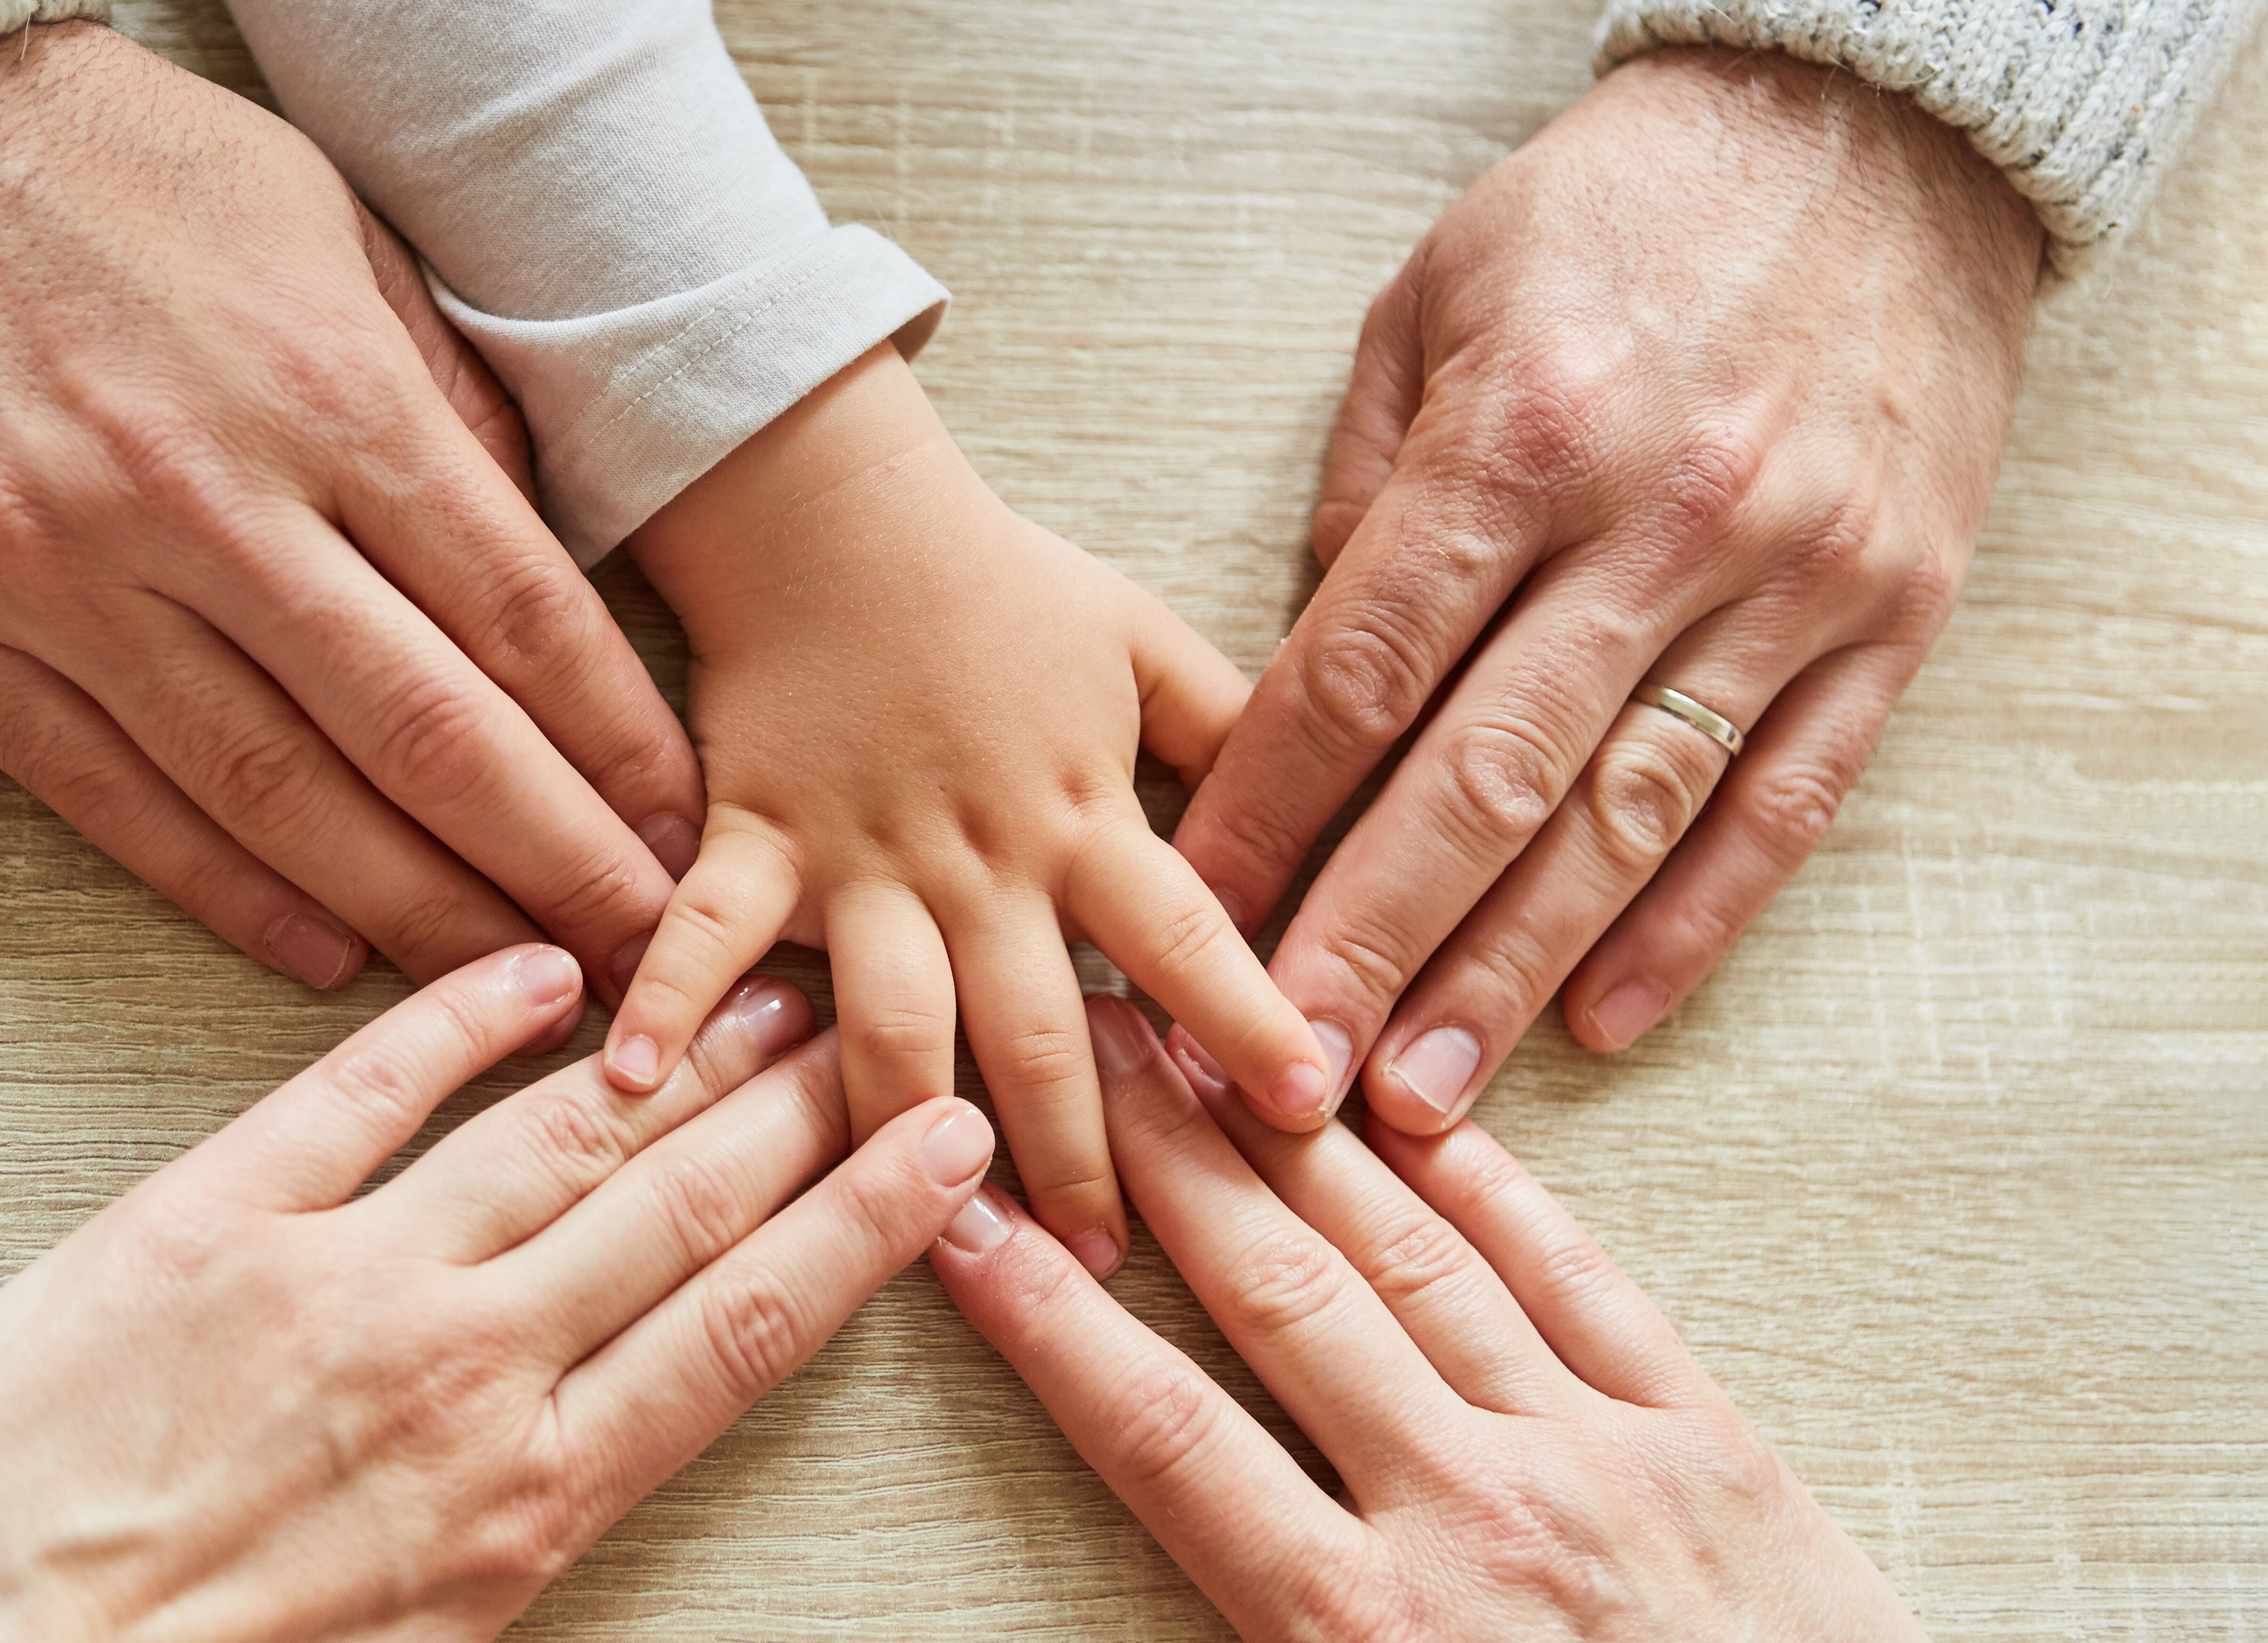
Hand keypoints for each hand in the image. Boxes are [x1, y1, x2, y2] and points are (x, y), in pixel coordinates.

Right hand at [0, 23, 703, 1003]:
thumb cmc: (117, 169)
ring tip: (514, 985)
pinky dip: (224, 893)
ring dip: (412, 911)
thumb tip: (539, 565)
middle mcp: (200, 497)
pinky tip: (326, 958)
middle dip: (553, 866)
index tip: (687, 833)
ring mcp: (57, 572)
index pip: (519, 615)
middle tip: (640, 962)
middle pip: (422, 735)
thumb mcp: (327, 228)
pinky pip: (104, 797)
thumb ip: (441, 406)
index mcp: (324, 388)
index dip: (617, 748)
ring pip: (272, 795)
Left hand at [0, 945, 994, 1639]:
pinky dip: (462, 1016)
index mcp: (521, 1505)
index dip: (860, 1226)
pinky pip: (365, 1086)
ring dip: (674, 1050)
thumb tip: (610, 1428)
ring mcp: (338, 1280)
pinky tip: (541, 968)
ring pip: (558, 1134)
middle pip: (680, 1206)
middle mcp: (461, 1374)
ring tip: (759, 976)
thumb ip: (522, 1525)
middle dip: (799, 1105)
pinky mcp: (206, 1218)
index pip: (743, 1330)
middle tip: (881, 1018)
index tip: (939, 1147)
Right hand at [599, 344, 1331, 1277]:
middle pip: (1041, 1033)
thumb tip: (1333, 797)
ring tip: (936, 1240)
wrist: (837, 509)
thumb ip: (1235, 725)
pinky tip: (632, 1086)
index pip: (1187, 934)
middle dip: (1082, 1158)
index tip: (1312, 1113)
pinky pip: (703, 932)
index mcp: (1082, 813)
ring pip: (893, 1023)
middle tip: (1113, 1263)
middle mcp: (978, 860)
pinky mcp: (754, 843)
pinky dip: (665, 1003)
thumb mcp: (1141, 639)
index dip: (1249, 1021)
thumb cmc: (994, 580)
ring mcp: (859, 860)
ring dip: (911, 1135)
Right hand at [934, 996, 1921, 1640]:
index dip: (1043, 1316)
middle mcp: (1470, 1517)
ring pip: (1415, 1262)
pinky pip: (1583, 1284)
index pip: (1161, 1434)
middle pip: (1275, 1297)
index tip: (964, 1218)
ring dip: (1298, 1143)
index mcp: (1367, 1637)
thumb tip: (1176, 1536)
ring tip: (1211, 1041)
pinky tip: (1417, 1114)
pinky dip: (1492, 1187)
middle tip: (1079, 1046)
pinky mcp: (1711, 1449)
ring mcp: (1599, 1465)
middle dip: (1163, 1160)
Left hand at [1172, 48, 2042, 1131]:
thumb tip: (1311, 672)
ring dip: (1517, 970)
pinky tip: (1608, 1020)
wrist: (1875, 129)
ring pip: (1630, 818)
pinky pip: (1783, 804)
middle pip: (1484, 778)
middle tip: (1287, 1074)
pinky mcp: (1893, 619)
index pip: (1358, 675)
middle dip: (1372, 940)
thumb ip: (1372, 492)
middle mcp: (1660, 523)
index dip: (1267, 819)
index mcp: (1523, 437)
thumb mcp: (1442, 298)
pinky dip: (1695, 924)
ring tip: (1424, 1091)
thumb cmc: (1621, 211)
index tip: (1192, 926)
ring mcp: (1791, 580)